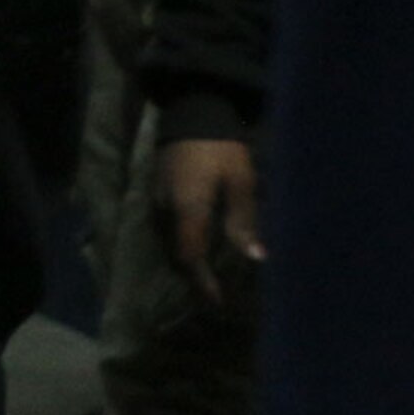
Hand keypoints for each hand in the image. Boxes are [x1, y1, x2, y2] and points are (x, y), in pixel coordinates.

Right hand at [155, 136, 264, 304]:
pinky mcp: (158, 192)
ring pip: (171, 240)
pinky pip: (169, 226)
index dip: (203, 281)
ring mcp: (158, 200)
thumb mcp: (240, 182)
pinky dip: (185, 241)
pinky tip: (201, 243)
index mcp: (187, 208)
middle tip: (219, 291)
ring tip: (212, 272)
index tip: (218, 301)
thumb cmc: (221, 148)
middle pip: (177, 251)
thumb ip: (243, 221)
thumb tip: (255, 259)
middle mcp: (166, 209)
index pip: (191, 254)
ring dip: (190, 257)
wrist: (193, 113)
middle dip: (196, 274)